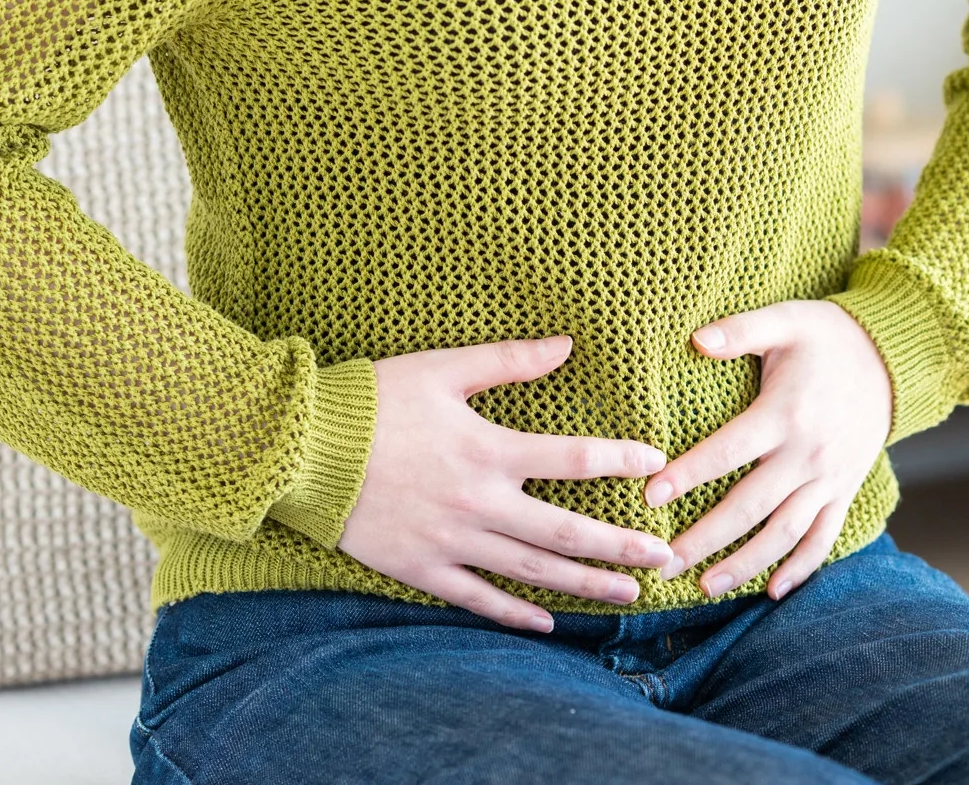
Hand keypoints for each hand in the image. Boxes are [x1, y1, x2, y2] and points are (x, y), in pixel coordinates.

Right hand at [338, 335, 676, 633]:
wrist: (301, 449)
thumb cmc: (372, 401)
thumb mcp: (443, 369)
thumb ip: (509, 360)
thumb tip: (567, 345)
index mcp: (489, 450)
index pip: (572, 458)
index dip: (619, 460)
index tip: (657, 465)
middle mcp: (479, 503)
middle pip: (566, 532)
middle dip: (621, 548)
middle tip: (667, 559)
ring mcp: (451, 542)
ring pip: (533, 572)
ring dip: (586, 586)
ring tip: (629, 596)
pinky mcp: (421, 568)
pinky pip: (478, 599)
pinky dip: (516, 614)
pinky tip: (549, 624)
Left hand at [644, 299, 894, 600]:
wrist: (892, 360)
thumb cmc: (827, 337)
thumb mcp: (786, 320)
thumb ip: (741, 330)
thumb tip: (696, 340)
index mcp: (786, 413)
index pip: (728, 451)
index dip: (688, 475)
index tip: (650, 497)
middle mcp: (809, 454)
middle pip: (750, 506)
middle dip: (705, 538)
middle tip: (663, 561)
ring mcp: (829, 478)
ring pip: (784, 532)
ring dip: (745, 563)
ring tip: (705, 586)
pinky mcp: (844, 491)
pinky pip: (824, 538)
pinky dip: (801, 568)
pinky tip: (772, 591)